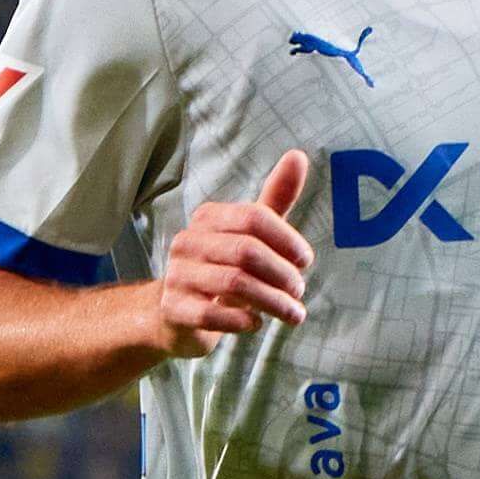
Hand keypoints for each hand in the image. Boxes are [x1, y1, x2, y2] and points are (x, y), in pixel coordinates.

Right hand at [150, 150, 315, 360]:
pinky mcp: (174, 309)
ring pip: (235, 283)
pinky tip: (257, 323)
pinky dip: (242, 320)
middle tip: (299, 291)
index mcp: (208, 218)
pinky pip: (212, 314)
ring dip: (273, 302)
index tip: (305, 261)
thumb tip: (298, 155)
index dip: (287, 239)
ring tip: (293, 313)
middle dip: (283, 274)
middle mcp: (188, 241)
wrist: (174, 313)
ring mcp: (177, 275)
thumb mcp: (250, 234)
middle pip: (247, 251)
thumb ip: (275, 199)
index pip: (254, 217)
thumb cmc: (221, 268)